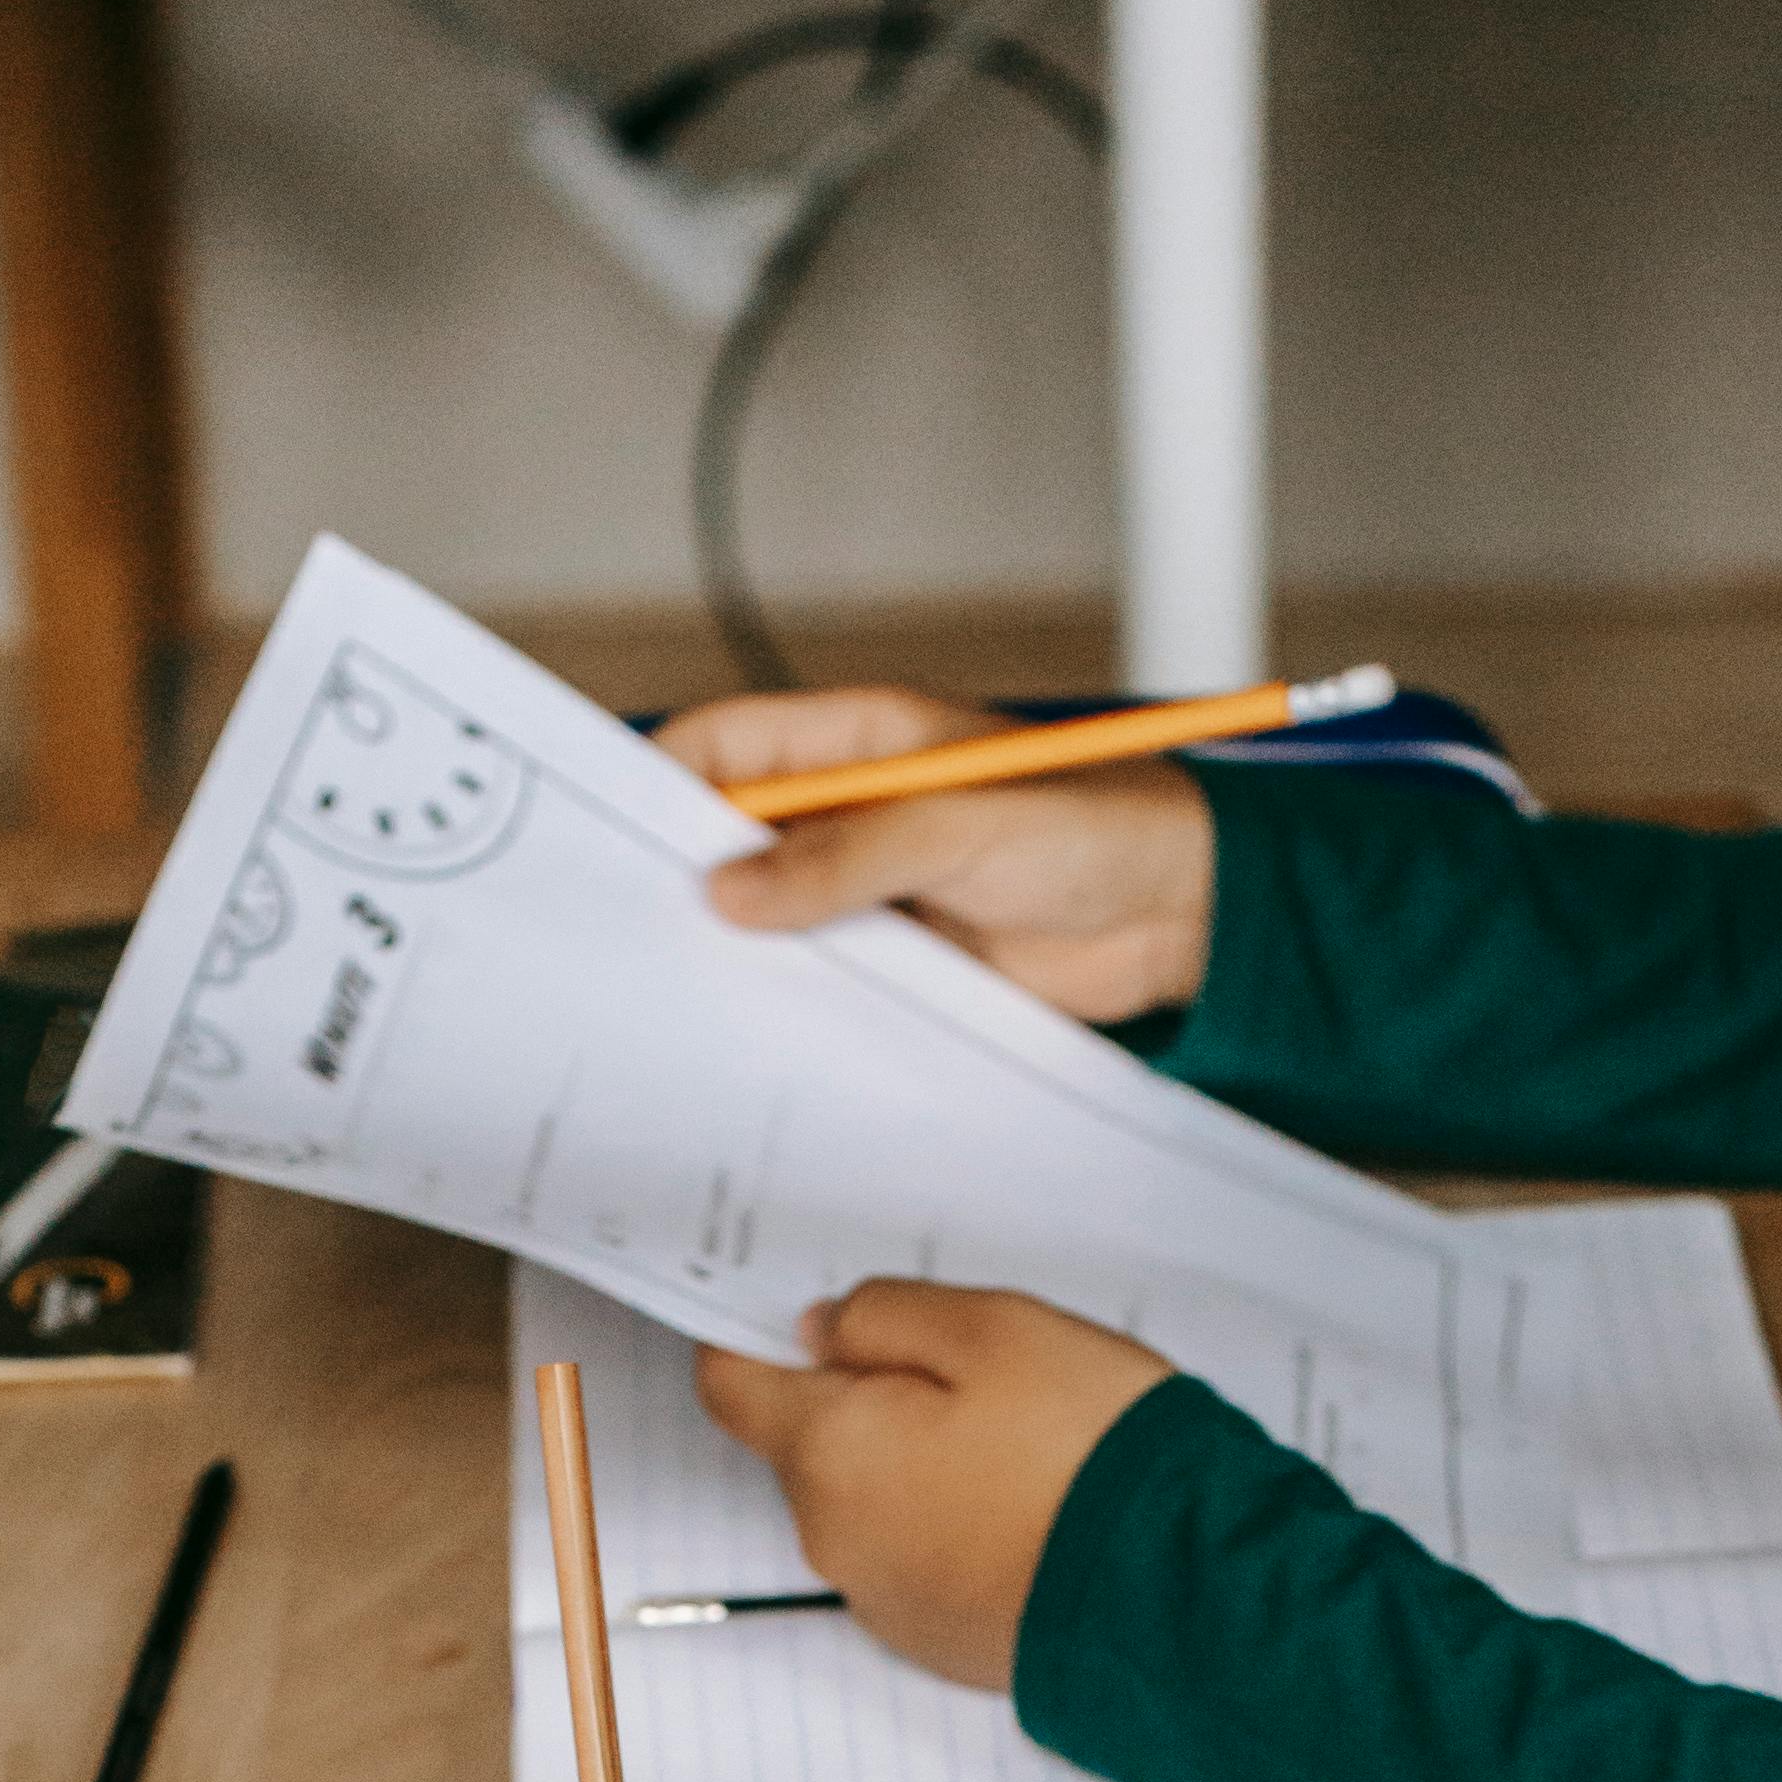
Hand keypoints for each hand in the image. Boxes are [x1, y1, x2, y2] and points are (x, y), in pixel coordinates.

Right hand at [659, 686, 1218, 1023]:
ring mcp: (872, 892)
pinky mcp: (902, 964)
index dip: (661, 778)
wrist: (1177, 913)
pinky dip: (786, 1007)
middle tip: (619, 932)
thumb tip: (731, 892)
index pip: (731, 743)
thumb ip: (848, 856)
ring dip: (730, 953)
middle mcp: (851, 814)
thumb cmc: (1089, 827)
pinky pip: (823, 983)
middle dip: (678, 877)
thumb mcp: (959, 826)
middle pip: (734, 836)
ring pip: (771, 918)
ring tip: (667, 997)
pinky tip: (748, 1038)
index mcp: (860, 743)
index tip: (604, 832)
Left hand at [694, 1284, 1168, 1692]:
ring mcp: (885, 1602)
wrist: (1173, 1600)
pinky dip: (954, 1529)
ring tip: (1016, 1447)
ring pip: (870, 1506)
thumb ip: (884, 1315)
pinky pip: (920, 1563)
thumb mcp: (992, 1330)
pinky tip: (1028, 1510)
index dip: (759, 1338)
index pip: (732, 1385)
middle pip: (811, 1447)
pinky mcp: (937, 1642)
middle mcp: (835, 1540)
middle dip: (868, 1401)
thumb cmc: (1090, 1459)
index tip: (806, 1317)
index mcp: (829, 1453)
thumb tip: (824, 1329)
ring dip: (917, 1467)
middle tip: (969, 1375)